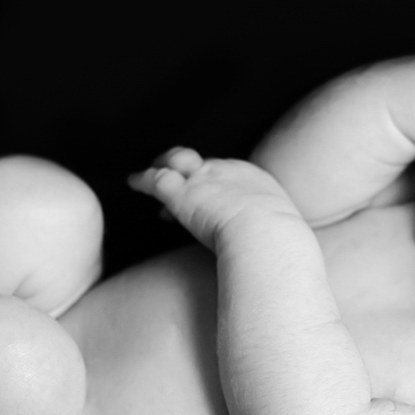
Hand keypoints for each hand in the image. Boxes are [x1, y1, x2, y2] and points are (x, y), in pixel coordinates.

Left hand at [131, 147, 301, 247]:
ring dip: (163, 167)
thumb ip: (273, 235)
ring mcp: (202, 179)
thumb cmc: (279, 245)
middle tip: (178, 187)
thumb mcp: (282, 232)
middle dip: (189, 174)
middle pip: (202, 165)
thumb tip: (278, 253)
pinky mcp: (180, 192)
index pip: (227, 174)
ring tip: (149, 174)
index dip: (213, 185)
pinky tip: (133, 183)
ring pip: (175, 161)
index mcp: (255, 179)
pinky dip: (142, 181)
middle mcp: (227, 171)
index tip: (206, 201)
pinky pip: (155, 179)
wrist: (267, 236)